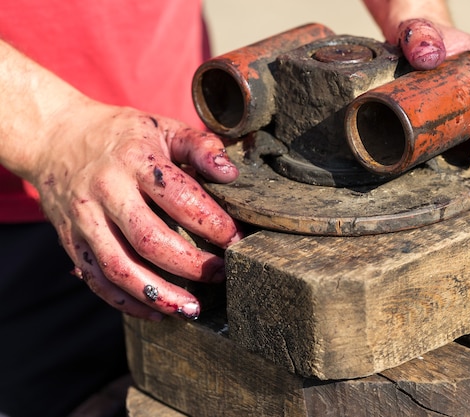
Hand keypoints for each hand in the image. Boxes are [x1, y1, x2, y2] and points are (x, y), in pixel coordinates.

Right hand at [33, 100, 242, 320]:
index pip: (179, 198)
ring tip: (192, 308)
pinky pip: (97, 280)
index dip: (211, 223)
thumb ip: (199, 146)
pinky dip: (127, 302)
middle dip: (191, 265)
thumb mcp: (161, 127)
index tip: (236, 239)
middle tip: (221, 274)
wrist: (54, 136)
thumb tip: (231, 173)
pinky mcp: (71, 241)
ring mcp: (84, 219)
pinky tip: (157, 311)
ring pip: (120, 267)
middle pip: (149, 240)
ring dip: (158, 294)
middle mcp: (106, 191)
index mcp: (135, 160)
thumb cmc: (121, 135)